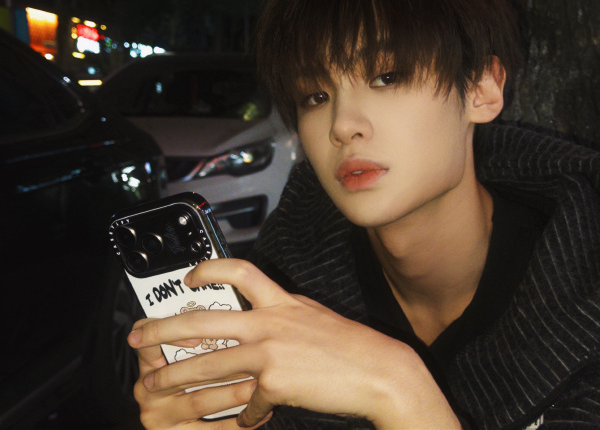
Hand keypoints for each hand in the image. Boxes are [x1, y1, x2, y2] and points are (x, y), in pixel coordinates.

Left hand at [128, 259, 460, 428]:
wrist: (379, 370)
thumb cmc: (350, 346)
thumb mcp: (313, 317)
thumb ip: (282, 316)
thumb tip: (256, 322)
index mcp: (281, 301)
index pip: (240, 270)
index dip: (208, 268)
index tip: (187, 277)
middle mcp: (271, 321)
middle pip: (203, 321)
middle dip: (162, 329)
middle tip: (137, 336)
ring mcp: (270, 352)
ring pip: (208, 365)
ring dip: (175, 377)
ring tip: (153, 385)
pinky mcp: (275, 383)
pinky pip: (247, 404)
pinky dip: (244, 417)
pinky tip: (245, 423)